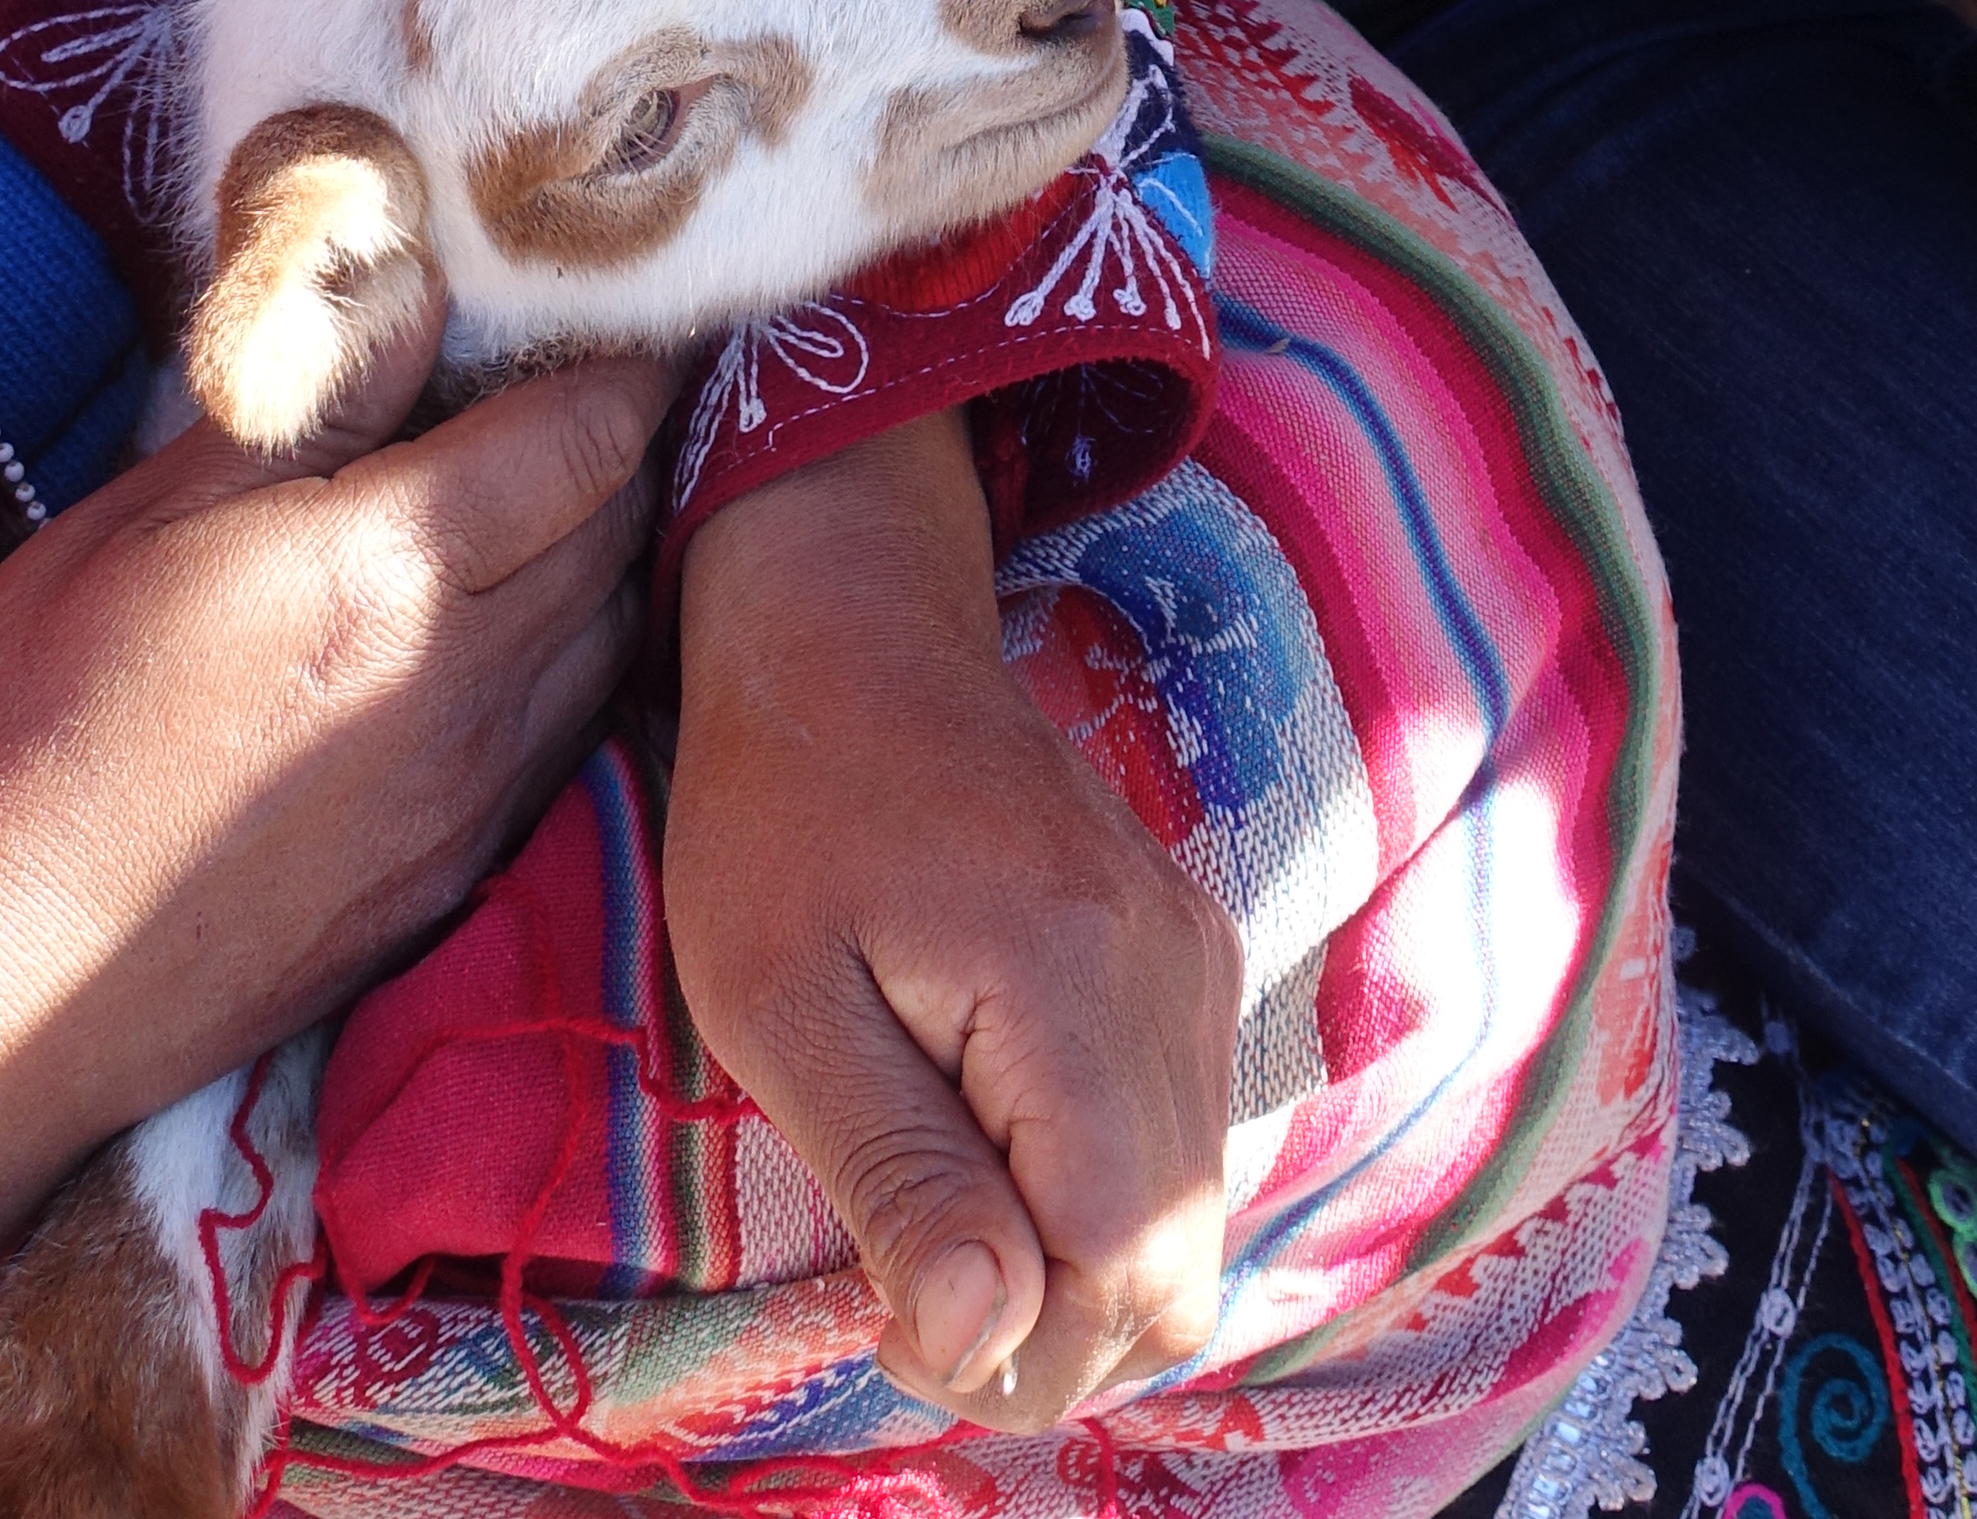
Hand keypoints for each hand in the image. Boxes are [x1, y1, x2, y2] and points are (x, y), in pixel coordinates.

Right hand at [0, 322, 670, 1314]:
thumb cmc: (23, 727)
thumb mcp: (138, 521)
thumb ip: (307, 403)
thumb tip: (415, 293)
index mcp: (390, 571)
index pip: (593, 435)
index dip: (632, 361)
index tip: (638, 315)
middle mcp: (462, 686)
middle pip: (624, 531)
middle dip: (626, 448)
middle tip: (596, 388)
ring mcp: (466, 799)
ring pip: (610, 640)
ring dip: (607, 560)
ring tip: (557, 505)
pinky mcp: (445, 882)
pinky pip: (563, 743)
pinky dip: (568, 669)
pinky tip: (507, 642)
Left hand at [669, 408, 1238, 1427]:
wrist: (853, 623)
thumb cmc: (781, 806)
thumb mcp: (781, 1003)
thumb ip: (896, 1174)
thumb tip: (984, 1342)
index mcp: (1076, 980)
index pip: (1117, 1268)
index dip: (1010, 1353)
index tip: (879, 1324)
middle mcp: (1174, 972)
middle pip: (1174, 1269)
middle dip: (1044, 1339)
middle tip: (899, 1295)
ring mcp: (1195, 958)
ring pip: (1189, 1222)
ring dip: (1070, 1281)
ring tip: (931, 1226)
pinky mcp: (1186, 956)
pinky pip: (1179, 1147)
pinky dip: (1096, 1207)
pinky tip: (984, 1166)